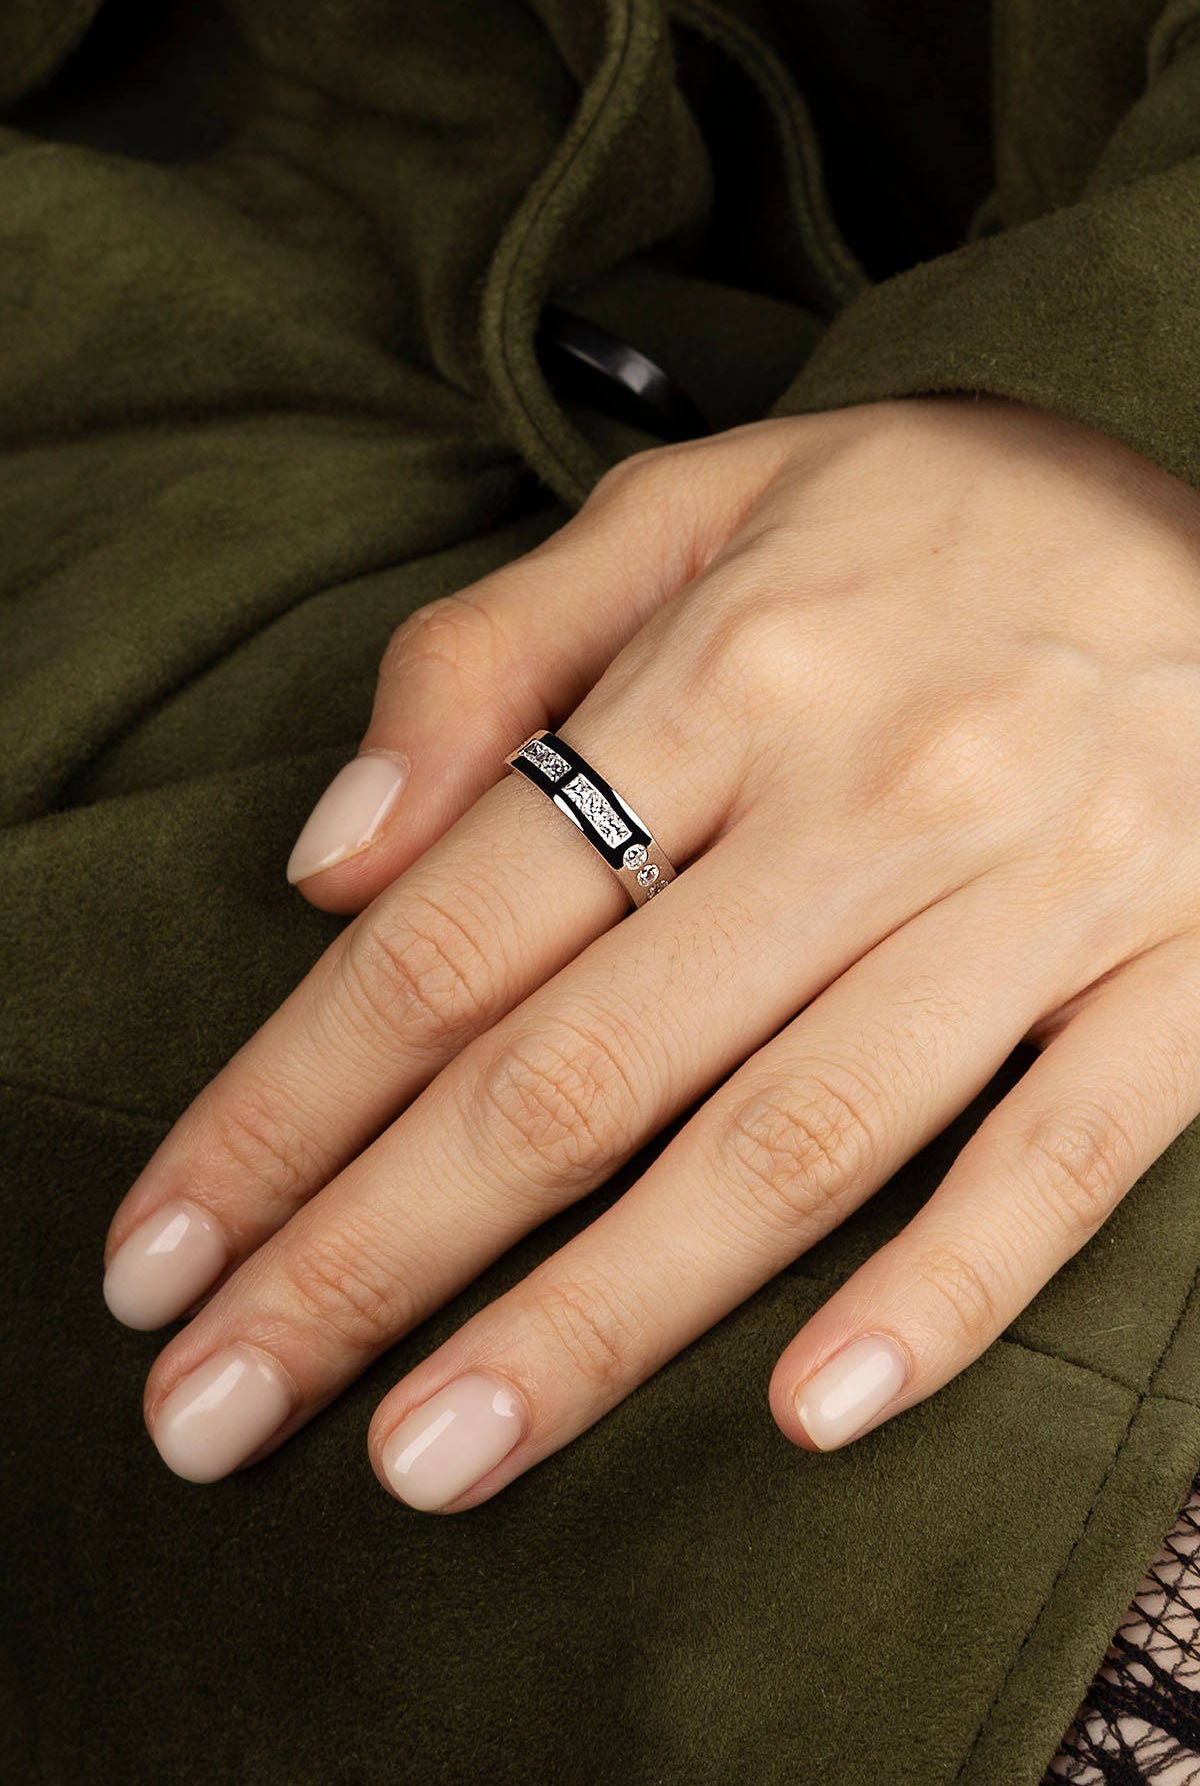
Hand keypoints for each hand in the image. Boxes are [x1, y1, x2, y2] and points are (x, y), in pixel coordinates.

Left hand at [101, 395, 1199, 1510]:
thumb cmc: (946, 520)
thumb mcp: (703, 501)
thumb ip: (494, 652)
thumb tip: (329, 860)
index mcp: (732, 665)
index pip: (455, 930)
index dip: (288, 1104)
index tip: (167, 1250)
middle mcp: (876, 789)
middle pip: (578, 1066)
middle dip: (375, 1257)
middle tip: (224, 1410)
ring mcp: (1044, 895)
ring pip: (789, 1144)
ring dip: (598, 1319)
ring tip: (436, 1456)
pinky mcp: (1188, 979)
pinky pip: (1059, 1159)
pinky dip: (939, 1292)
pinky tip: (812, 1414)